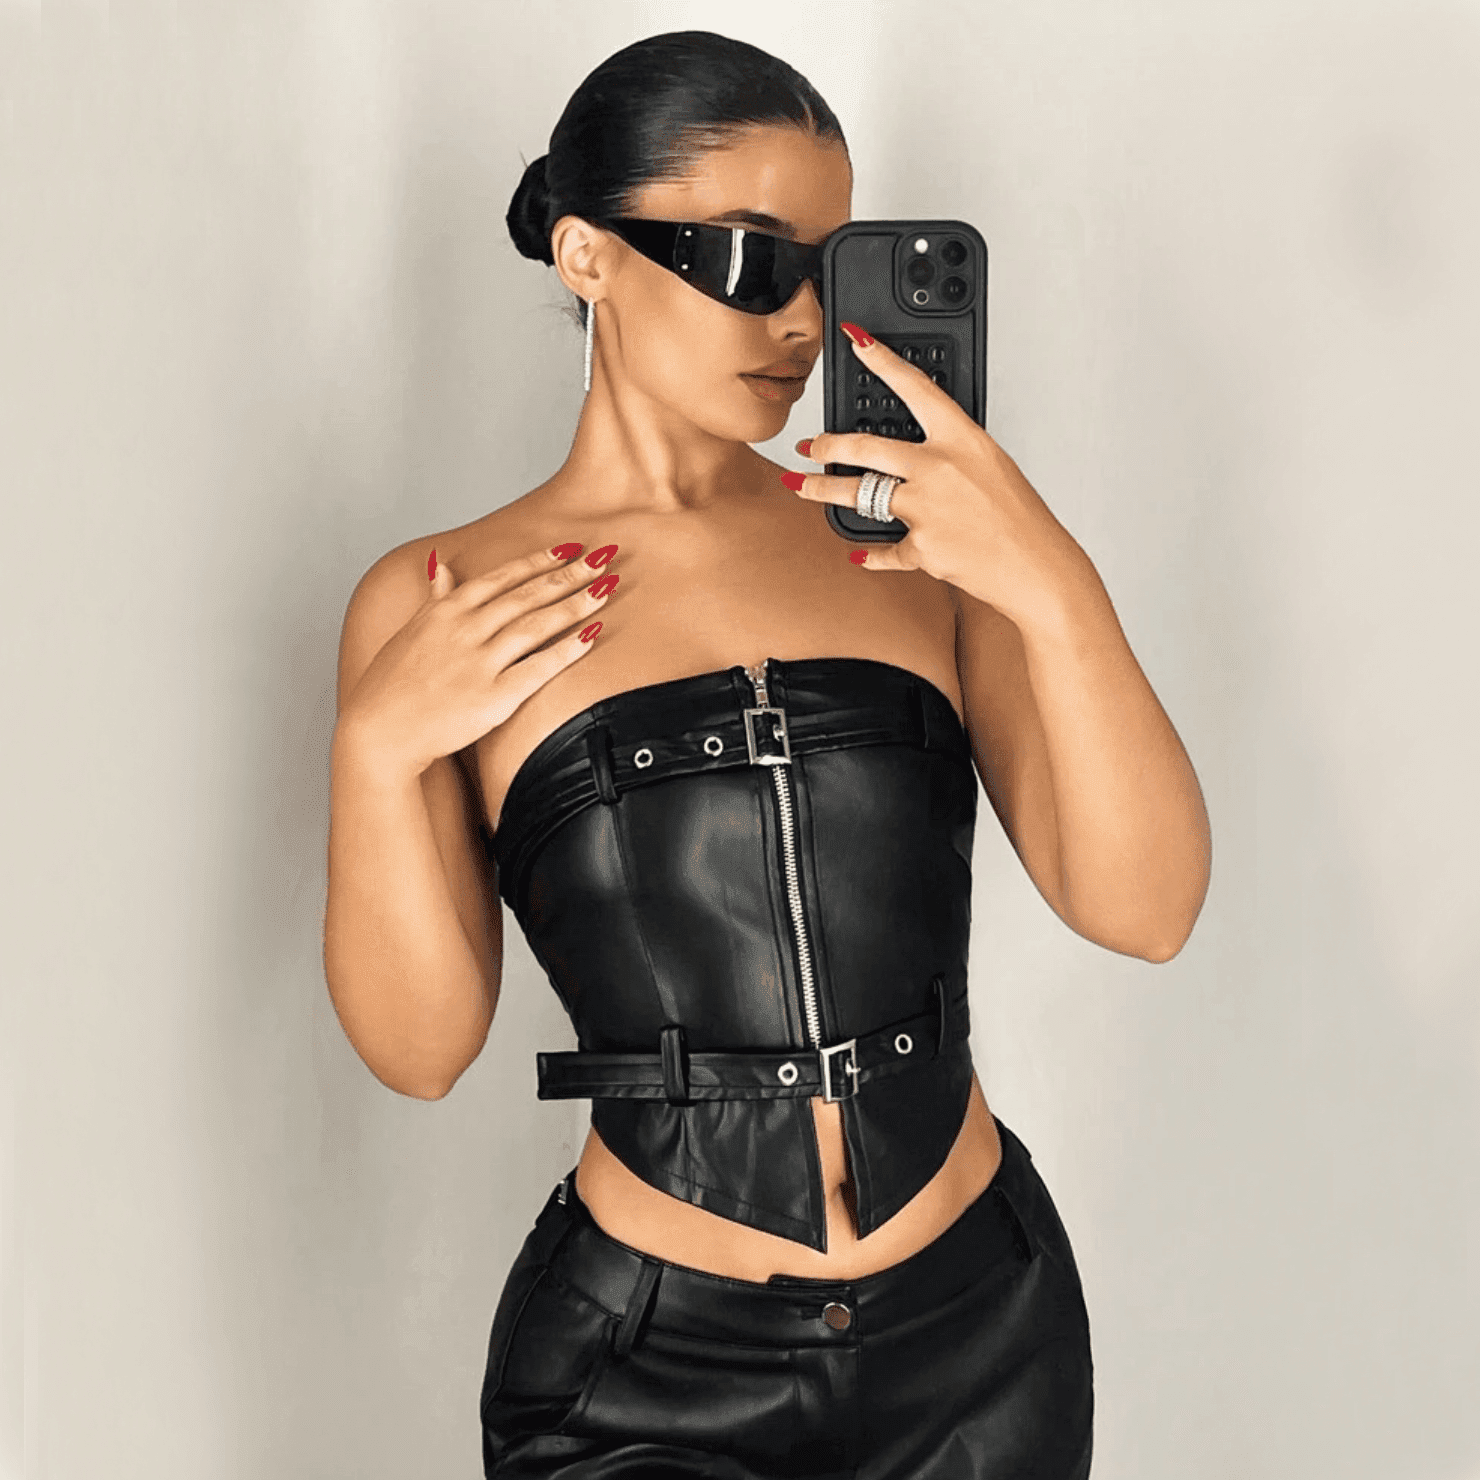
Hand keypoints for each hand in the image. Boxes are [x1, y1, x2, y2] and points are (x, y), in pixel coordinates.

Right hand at [338, 543, 616, 775]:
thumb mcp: (412, 629)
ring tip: (606, 587)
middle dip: (569, 574)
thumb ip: (436, 596)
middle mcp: (466, 629)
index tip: (570, 547)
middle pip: (527, 595)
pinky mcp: (493, 697)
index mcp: (447, 610)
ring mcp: (480, 662)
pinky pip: (539, 668)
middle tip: (604, 556)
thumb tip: (442, 563)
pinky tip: (593, 635)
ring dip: (575, 603)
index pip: (502, 577)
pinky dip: (567, 650)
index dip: (540, 560)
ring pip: (537, 624)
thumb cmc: (393, 682)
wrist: (380, 730)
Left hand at [783, 324, 1084, 624]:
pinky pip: (883, 550)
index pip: (915, 387)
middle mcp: (939, 468)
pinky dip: (872, 555)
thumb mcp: (990, 467)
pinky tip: (861, 555)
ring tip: (802, 487)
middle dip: (826, 445)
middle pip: (864, 446)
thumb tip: (913, 457)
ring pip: (857, 495)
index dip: (882, 360)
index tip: (855, 340)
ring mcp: (925, 508)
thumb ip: (950, 455)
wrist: (1037, 569)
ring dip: (821, 490)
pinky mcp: (919, 547)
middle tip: (809, 446)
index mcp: (962, 439)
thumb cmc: (1019, 518)